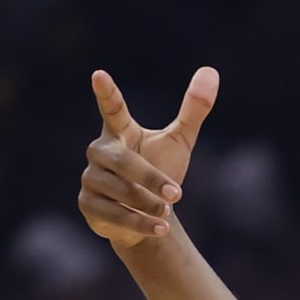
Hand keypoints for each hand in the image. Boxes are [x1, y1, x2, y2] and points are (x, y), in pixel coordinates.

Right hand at [77, 67, 218, 248]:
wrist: (147, 212)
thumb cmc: (160, 168)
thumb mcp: (180, 141)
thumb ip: (193, 109)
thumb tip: (211, 71)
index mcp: (120, 132)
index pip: (113, 110)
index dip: (107, 94)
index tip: (99, 74)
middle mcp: (99, 152)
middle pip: (120, 160)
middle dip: (149, 178)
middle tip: (177, 195)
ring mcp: (90, 178)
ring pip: (117, 189)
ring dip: (146, 202)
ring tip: (168, 212)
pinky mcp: (88, 205)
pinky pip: (113, 213)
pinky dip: (138, 222)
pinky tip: (159, 228)